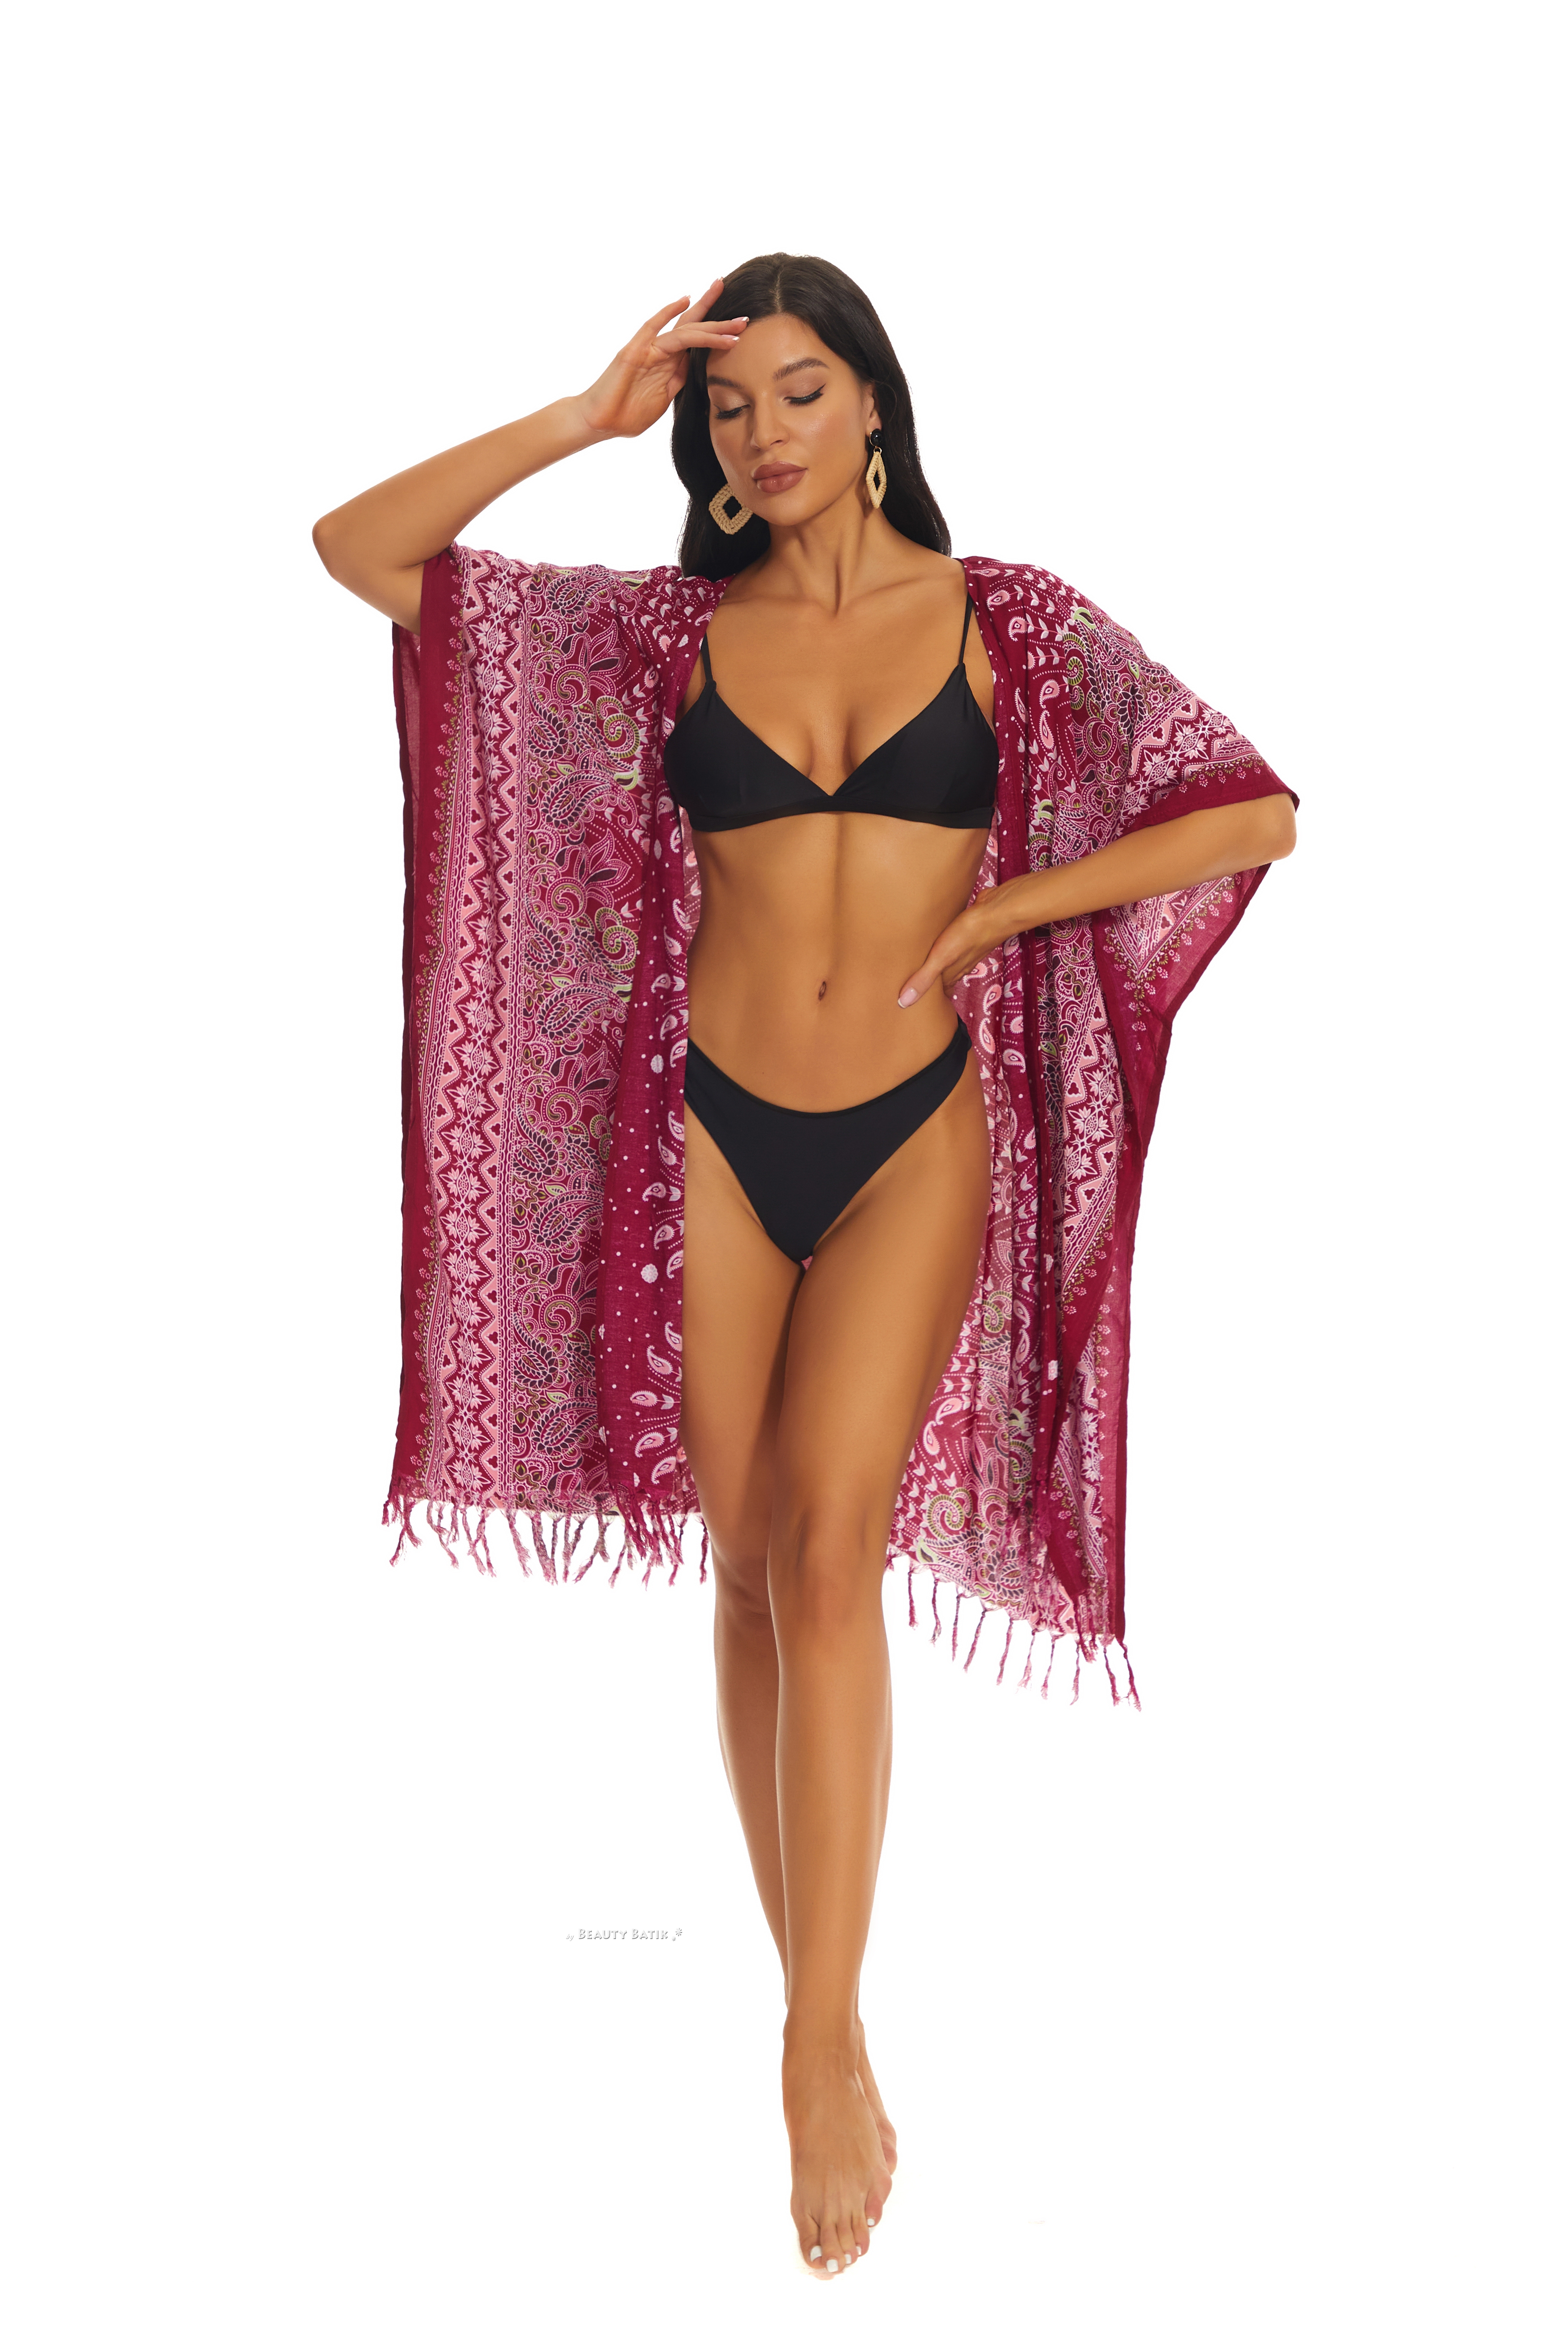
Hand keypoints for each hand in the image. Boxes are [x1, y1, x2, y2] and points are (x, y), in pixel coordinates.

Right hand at [575, 282, 748, 440]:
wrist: (599, 423)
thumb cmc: (626, 415)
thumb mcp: (663, 400)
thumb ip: (679, 382)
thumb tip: (697, 370)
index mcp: (669, 365)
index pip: (698, 344)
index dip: (718, 334)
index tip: (740, 329)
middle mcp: (661, 352)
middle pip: (694, 330)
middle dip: (720, 322)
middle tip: (746, 317)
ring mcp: (647, 350)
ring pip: (684, 332)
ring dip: (710, 327)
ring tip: (735, 327)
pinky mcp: (633, 352)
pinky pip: (652, 328)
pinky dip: (668, 313)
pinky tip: (685, 301)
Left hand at [897, 898, 1002, 1008]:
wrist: (996, 911)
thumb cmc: (970, 935)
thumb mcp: (941, 959)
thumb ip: (924, 979)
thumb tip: (904, 1002)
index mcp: (953, 973)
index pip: (942, 993)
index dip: (931, 999)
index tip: (921, 1005)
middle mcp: (961, 963)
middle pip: (945, 978)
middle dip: (933, 983)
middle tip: (918, 987)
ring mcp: (965, 948)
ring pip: (950, 961)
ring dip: (939, 965)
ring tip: (925, 965)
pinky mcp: (966, 931)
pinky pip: (953, 943)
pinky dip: (944, 945)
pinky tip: (938, 939)